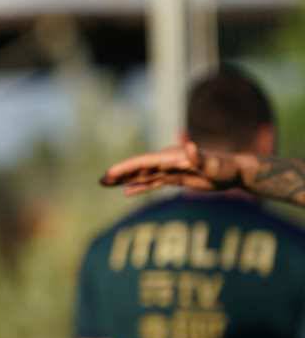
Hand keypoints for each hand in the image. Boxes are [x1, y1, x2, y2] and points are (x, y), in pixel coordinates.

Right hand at [99, 142, 243, 195]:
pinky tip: (127, 192)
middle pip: (138, 168)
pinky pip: (153, 183)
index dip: (126, 168)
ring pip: (143, 175)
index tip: (110, 174)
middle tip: (101, 180)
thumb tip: (189, 146)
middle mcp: (167, 161)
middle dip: (120, 174)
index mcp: (171, 156)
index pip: (143, 163)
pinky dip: (139, 187)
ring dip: (125, 180)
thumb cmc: (226, 168)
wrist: (237, 171)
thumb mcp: (213, 164)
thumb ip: (199, 156)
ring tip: (106, 184)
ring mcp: (170, 169)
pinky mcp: (175, 178)